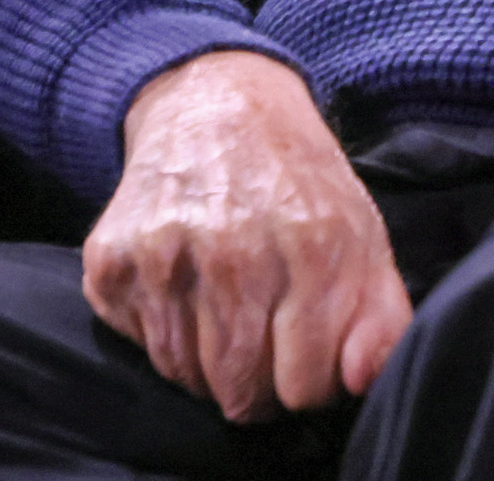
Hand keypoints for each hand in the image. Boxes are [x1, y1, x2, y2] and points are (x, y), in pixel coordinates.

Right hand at [82, 50, 413, 418]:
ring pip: (186, 377)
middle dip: (258, 384)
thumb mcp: (361, 232)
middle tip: (263, 341)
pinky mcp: (111, 261)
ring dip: (207, 364)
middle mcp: (235, 251)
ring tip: (226, 310)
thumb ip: (382, 315)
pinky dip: (163, 334)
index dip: (308, 384)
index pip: (304, 386)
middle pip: (241, 392)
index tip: (305, 358)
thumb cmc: (296, 181)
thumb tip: (362, 381)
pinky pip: (141, 347)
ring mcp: (165, 256)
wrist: (215, 102)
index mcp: (312, 245)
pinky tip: (184, 288)